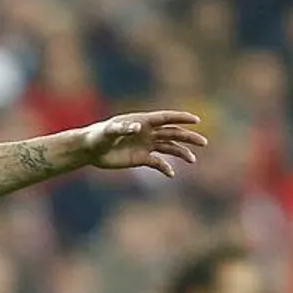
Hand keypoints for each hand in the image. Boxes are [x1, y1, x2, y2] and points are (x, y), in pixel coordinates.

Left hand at [80, 111, 208, 177]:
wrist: (89, 149)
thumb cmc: (98, 136)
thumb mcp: (109, 132)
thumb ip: (123, 128)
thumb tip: (138, 128)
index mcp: (143, 122)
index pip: (166, 118)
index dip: (181, 118)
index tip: (196, 120)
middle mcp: (148, 133)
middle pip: (173, 133)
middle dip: (188, 137)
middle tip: (203, 143)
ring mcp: (145, 145)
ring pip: (169, 147)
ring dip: (181, 152)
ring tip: (192, 160)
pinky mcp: (141, 158)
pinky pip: (158, 163)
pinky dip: (165, 167)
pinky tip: (170, 174)